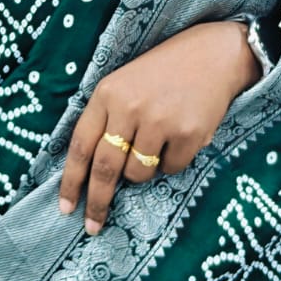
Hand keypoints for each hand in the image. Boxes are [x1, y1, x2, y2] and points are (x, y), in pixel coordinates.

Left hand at [59, 20, 258, 233]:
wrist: (215, 54)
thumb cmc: (164, 72)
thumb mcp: (125, 83)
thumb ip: (107, 119)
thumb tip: (93, 174)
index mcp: (107, 93)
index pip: (81, 145)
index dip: (71, 181)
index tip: (66, 208)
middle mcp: (130, 107)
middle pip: (105, 168)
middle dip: (97, 202)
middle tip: (92, 225)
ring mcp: (159, 121)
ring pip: (137, 173)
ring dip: (141, 172)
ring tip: (155, 144)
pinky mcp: (188, 133)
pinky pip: (170, 170)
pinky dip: (171, 163)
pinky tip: (179, 137)